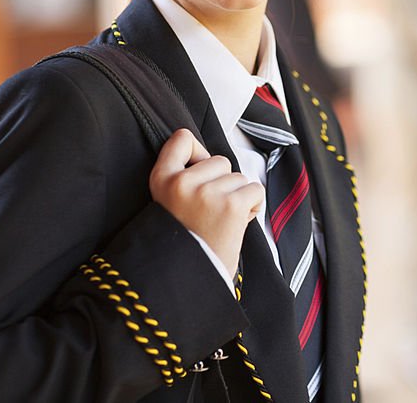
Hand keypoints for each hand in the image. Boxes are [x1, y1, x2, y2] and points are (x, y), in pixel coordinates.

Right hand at [149, 129, 263, 278]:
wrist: (190, 278)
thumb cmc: (186, 241)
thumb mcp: (169, 202)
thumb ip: (184, 176)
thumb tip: (209, 157)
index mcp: (161, 180)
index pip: (181, 138)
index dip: (198, 152)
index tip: (199, 169)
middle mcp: (182, 182)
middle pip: (220, 161)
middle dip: (223, 183)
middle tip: (210, 212)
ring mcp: (207, 193)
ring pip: (239, 177)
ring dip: (238, 198)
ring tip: (220, 221)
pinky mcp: (231, 205)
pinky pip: (255, 190)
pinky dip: (253, 206)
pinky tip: (237, 223)